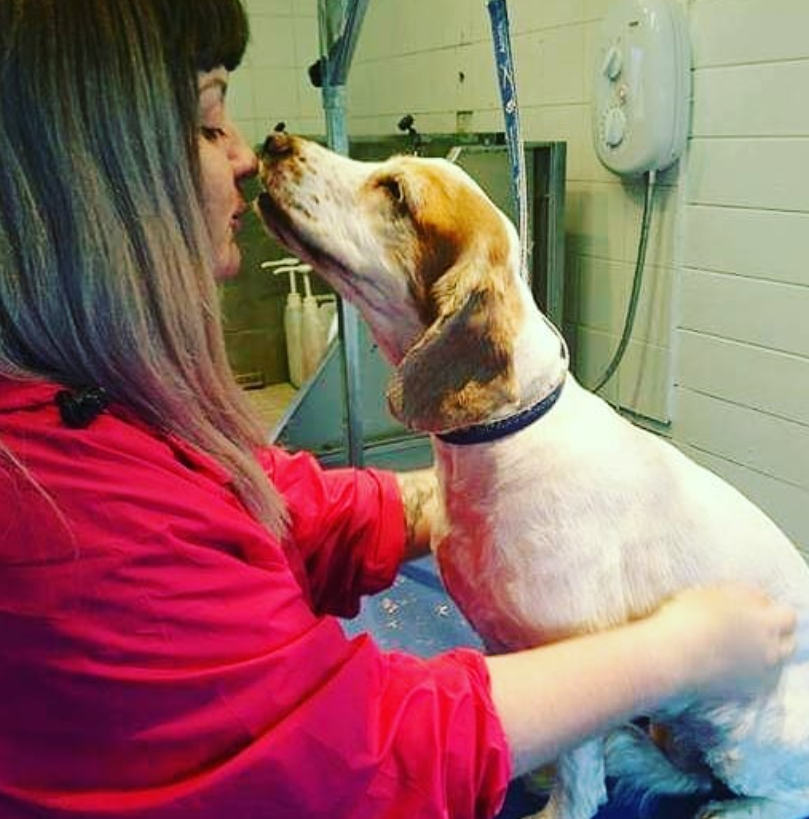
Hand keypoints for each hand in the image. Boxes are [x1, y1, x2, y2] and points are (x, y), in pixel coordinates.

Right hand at [653, 585, 796, 700]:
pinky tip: (730, 666)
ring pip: (775, 664)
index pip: (788, 615)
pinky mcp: (747, 692)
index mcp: (764, 623)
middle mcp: (770, 651)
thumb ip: (745, 594)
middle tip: (748, 629)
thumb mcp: (715, 592)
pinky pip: (759, 681)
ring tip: (737, 648)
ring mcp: (760, 675)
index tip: (753, 608)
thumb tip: (761, 599)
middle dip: (774, 635)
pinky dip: (751, 674)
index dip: (771, 610)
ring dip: (764, 655)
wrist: (670, 657)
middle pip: (788, 643)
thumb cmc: (687, 618)